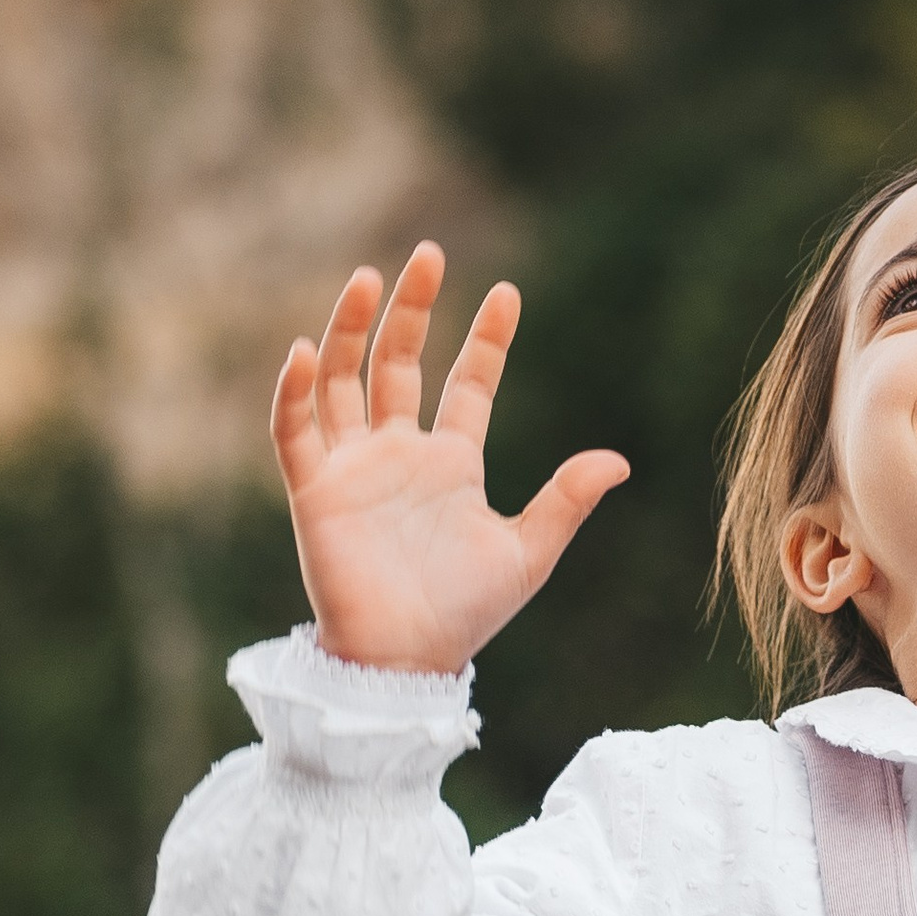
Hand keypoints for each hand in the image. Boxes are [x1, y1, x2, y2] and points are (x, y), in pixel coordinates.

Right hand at [271, 244, 628, 672]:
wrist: (406, 662)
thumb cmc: (465, 614)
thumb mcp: (527, 552)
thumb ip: (566, 501)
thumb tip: (621, 460)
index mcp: (452, 463)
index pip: (468, 383)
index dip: (486, 339)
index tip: (507, 292)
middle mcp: (400, 454)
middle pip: (397, 362)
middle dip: (411, 309)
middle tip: (429, 253)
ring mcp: (355, 468)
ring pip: (344, 381)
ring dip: (350, 329)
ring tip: (367, 277)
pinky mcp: (315, 492)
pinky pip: (296, 432)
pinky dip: (295, 392)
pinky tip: (307, 351)